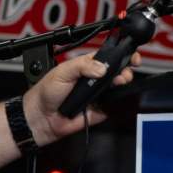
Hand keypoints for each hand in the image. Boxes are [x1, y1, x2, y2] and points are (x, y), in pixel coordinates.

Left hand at [22, 51, 141, 145]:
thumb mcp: (62, 72)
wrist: (41, 118)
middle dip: (126, 69)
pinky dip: (117, 102)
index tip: (131, 55)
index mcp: (87, 65)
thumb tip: (102, 68)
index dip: (122, 54)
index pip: (109, 56)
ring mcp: (99, 94)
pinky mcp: (101, 109)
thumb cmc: (46, 93)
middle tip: (123, 73)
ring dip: (123, 83)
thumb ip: (82, 65)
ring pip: (119, 87)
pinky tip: (112, 98)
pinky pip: (114, 105)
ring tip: (119, 83)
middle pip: (119, 71)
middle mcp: (95, 79)